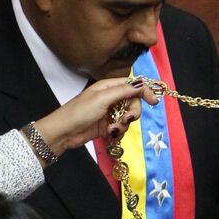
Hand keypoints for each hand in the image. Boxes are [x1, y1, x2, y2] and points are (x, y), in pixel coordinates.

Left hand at [32, 78, 157, 157]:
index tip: (154, 102)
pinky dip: (118, 132)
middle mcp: (111, 98)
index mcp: (109, 87)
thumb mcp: (102, 98)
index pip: (132, 85)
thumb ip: (123, 91)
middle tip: (126, 119)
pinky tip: (109, 134)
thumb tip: (141, 84)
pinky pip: (122, 128)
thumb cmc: (79, 112)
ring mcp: (109, 113)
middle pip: (133, 103)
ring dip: (124, 124)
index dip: (144, 92)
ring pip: (128, 117)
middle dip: (133, 112)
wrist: (64, 132)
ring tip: (113, 129)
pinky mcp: (107, 126)